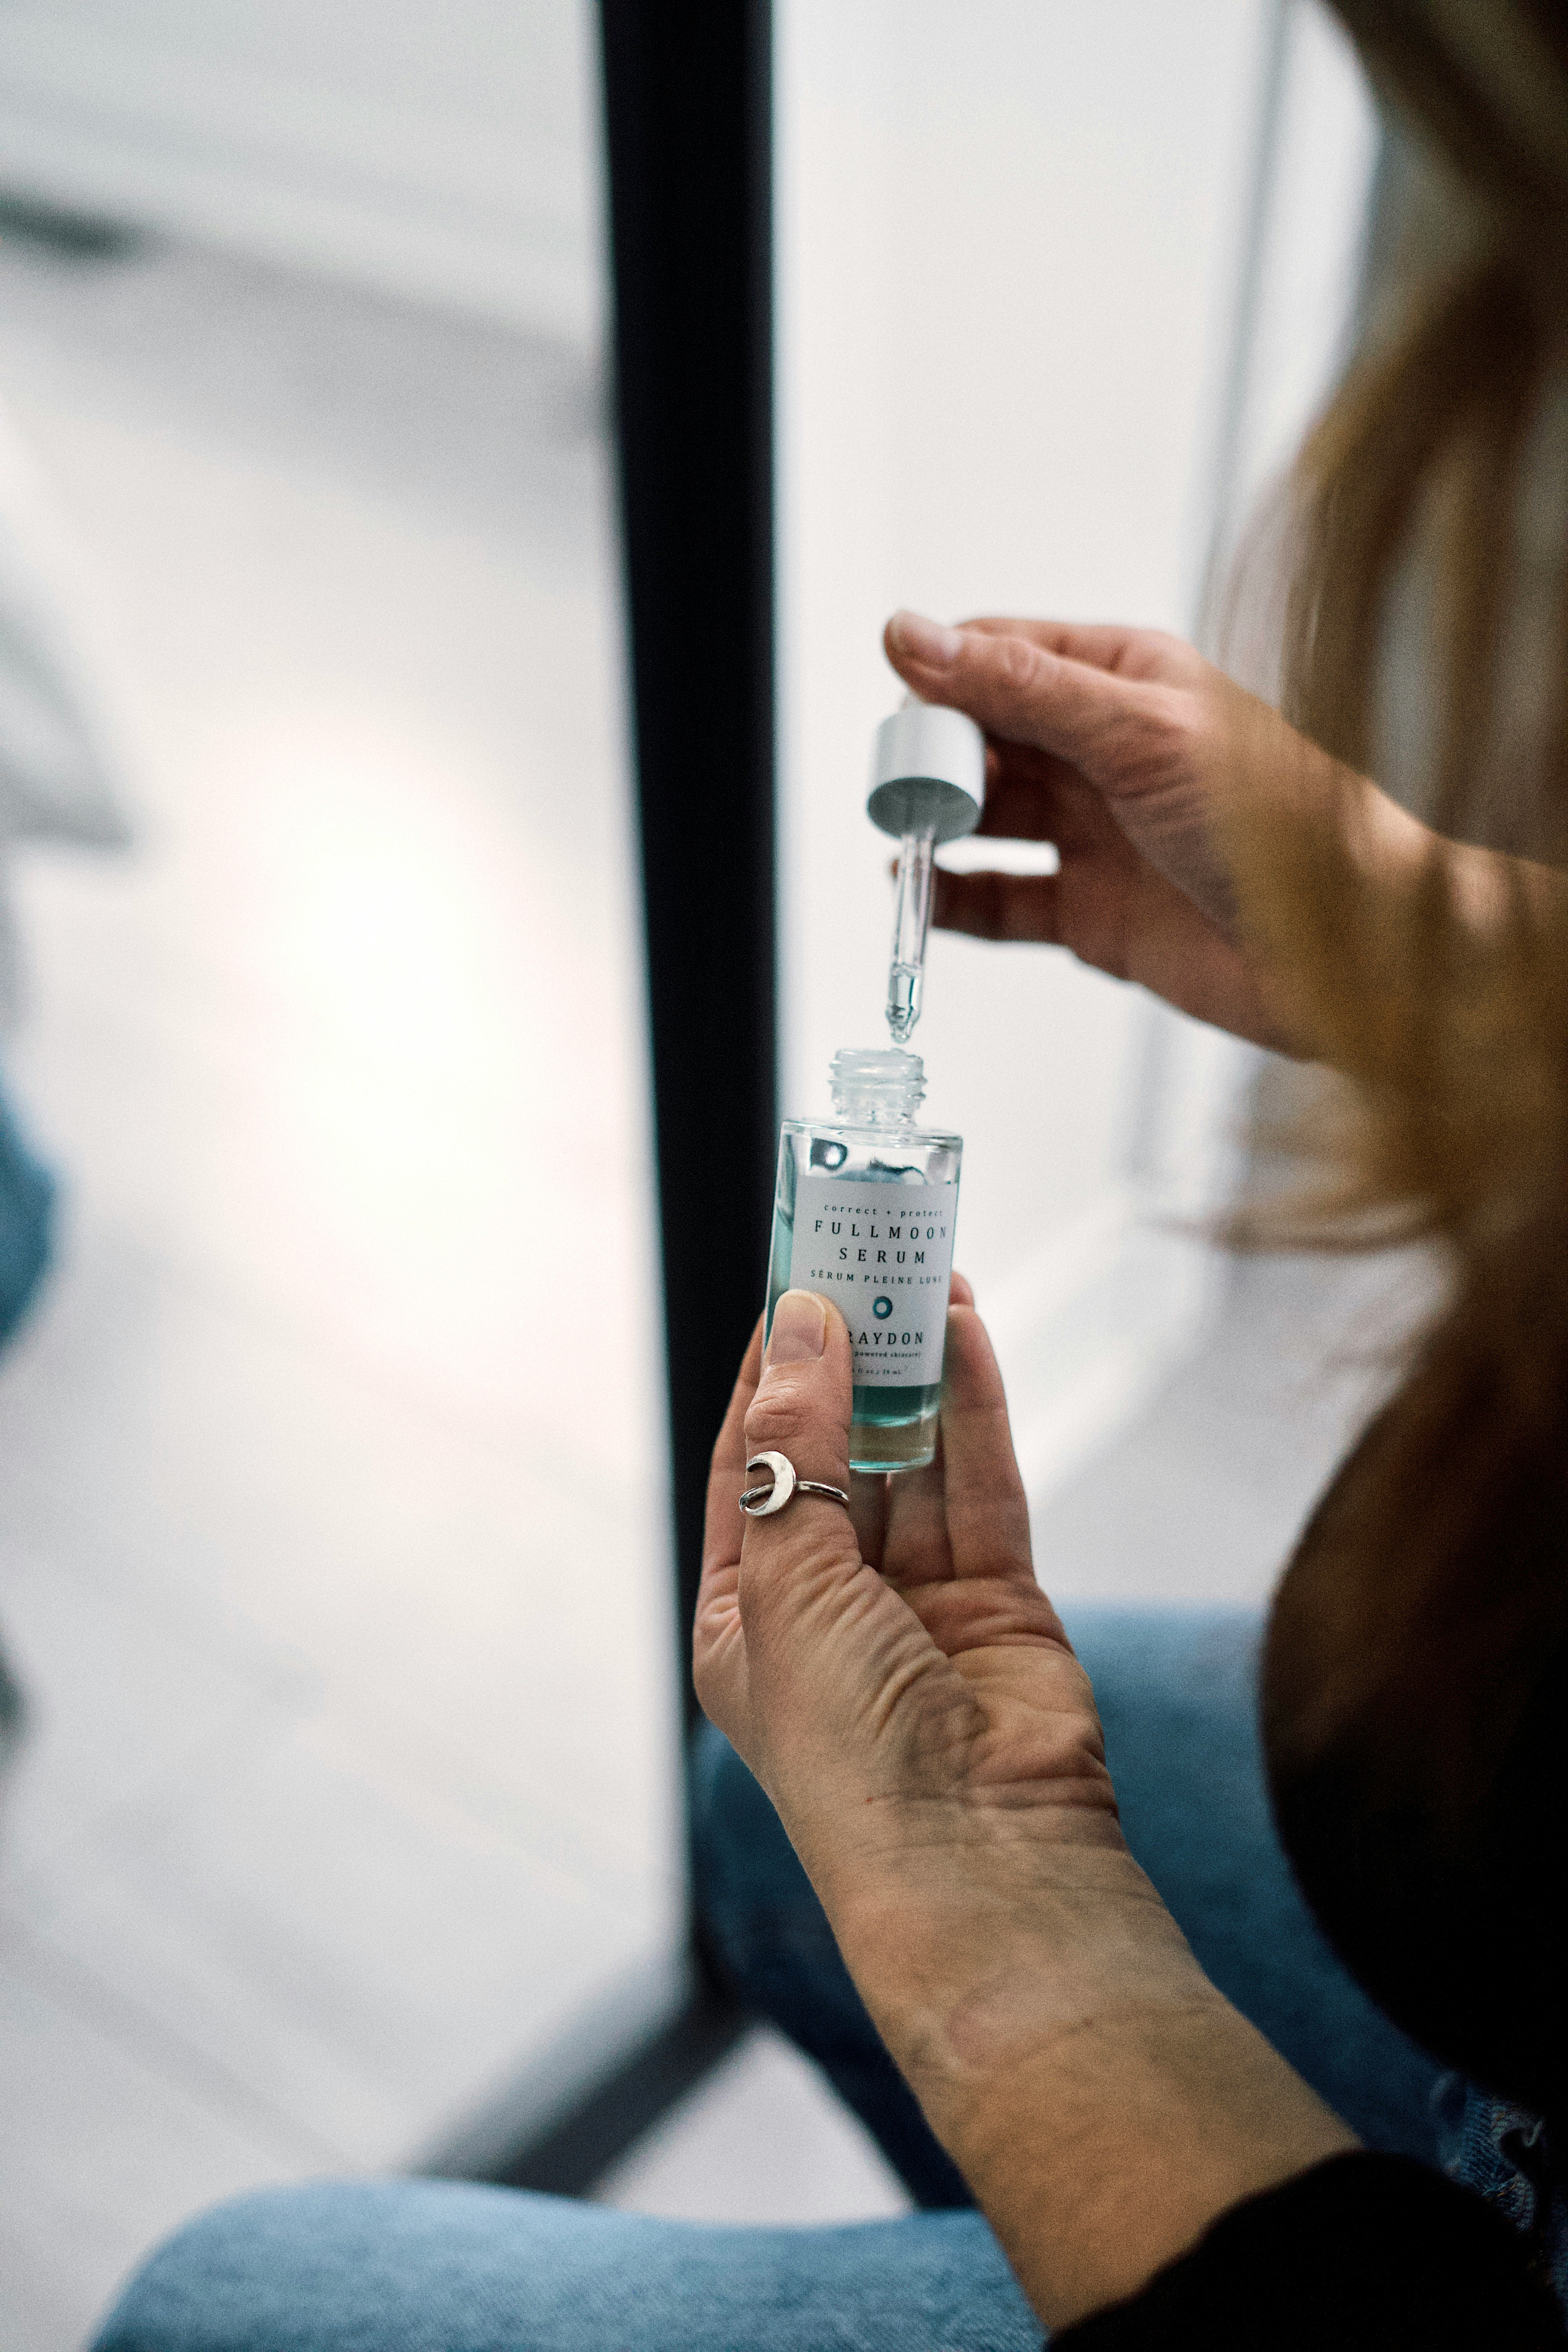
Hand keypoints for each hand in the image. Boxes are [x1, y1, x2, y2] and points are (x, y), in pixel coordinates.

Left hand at [696, 1285, 1354, 2326]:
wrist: (979, 1867)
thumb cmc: (851, 1752)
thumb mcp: (791, 1588)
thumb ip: (797, 1454)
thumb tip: (797, 1328)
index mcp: (750, 1619)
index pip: (749, 1465)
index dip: (766, 1372)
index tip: (787, 1279)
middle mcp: (830, 1605)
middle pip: (835, 1451)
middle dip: (846, 1358)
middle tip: (859, 1252)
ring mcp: (919, 1602)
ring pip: (912, 1456)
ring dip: (911, 1366)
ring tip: (913, 1265)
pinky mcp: (1000, 1597)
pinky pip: (979, 1481)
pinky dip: (971, 1404)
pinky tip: (963, 1326)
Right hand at [883, 608, 1357, 1051]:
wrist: (1344, 949)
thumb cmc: (1278, 824)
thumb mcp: (1137, 730)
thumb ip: (1020, 687)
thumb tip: (913, 634)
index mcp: (1124, 680)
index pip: (1001, 655)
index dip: (942, 681)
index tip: (906, 720)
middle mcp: (1104, 752)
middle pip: (980, 739)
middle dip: (932, 760)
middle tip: (905, 791)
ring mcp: (1095, 833)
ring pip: (985, 820)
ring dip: (935, 827)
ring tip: (904, 839)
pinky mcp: (1090, 913)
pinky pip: (999, 900)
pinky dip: (952, 899)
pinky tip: (919, 893)